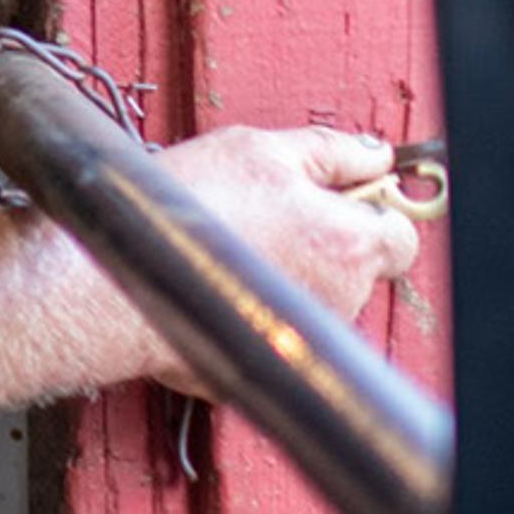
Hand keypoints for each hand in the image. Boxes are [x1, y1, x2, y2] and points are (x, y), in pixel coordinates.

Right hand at [140, 125, 422, 392]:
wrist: (113, 285)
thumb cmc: (180, 217)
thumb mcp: (256, 150)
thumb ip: (331, 150)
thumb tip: (373, 153)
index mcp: (348, 244)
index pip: (400, 231)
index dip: (370, 205)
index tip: (338, 193)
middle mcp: (338, 299)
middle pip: (356, 263)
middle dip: (323, 237)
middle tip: (267, 209)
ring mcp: (302, 337)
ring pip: (314, 293)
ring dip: (286, 269)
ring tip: (231, 241)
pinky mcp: (264, 363)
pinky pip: (274, 323)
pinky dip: (253, 302)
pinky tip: (216, 277)